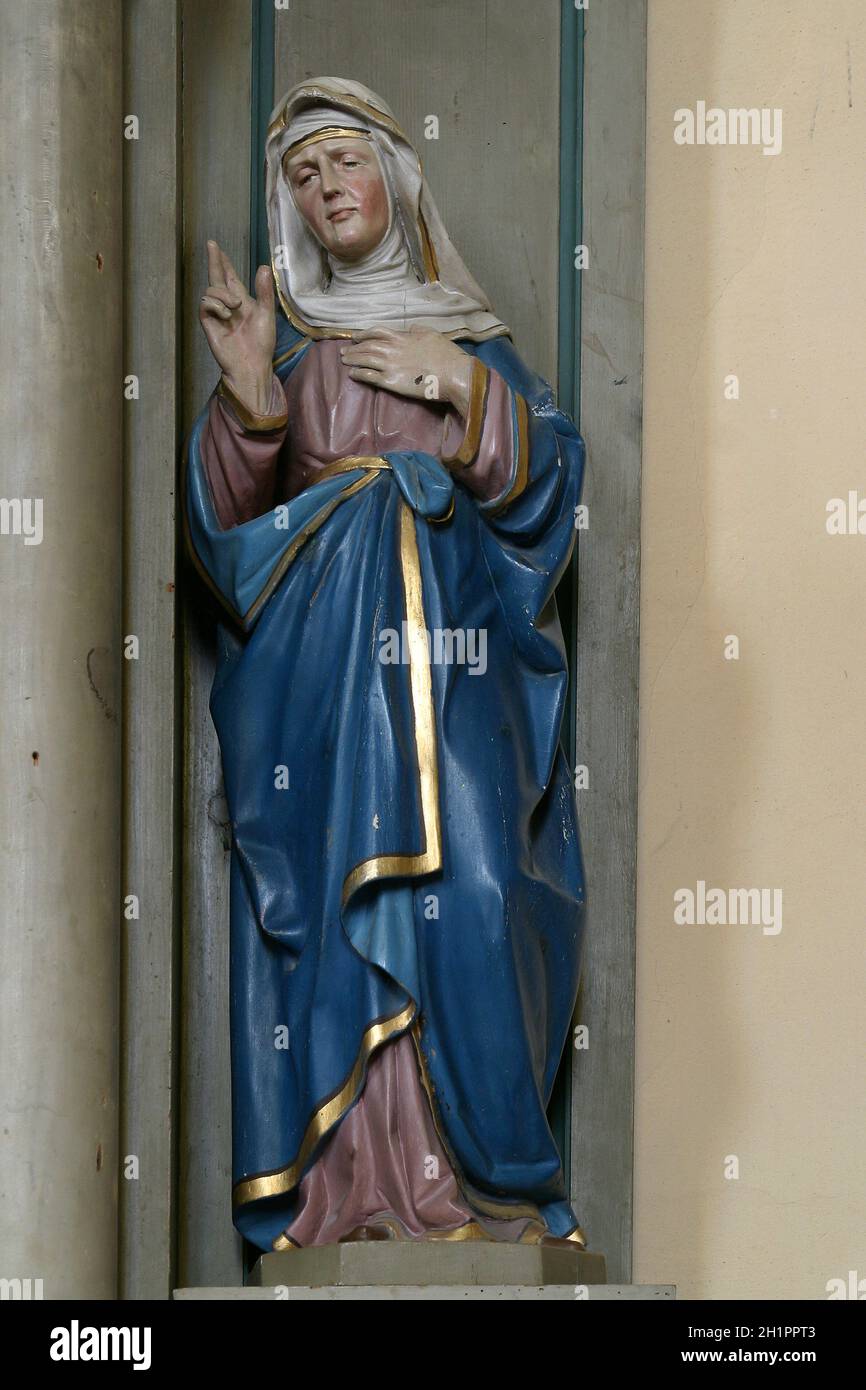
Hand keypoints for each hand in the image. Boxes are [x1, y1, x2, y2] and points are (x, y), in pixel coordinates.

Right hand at [199, 240, 275, 413]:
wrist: (251, 364)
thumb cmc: (261, 343)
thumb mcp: (267, 314)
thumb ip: (264, 292)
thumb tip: (263, 267)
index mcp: (242, 300)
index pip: (230, 277)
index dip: (223, 262)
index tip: (216, 248)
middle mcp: (227, 304)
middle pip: (216, 277)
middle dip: (214, 261)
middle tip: (211, 245)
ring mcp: (217, 314)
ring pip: (210, 290)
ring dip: (223, 294)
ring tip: (235, 307)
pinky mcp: (208, 323)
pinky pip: (205, 304)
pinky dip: (216, 305)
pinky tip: (226, 315)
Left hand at [340, 326, 473, 416]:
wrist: (452, 374)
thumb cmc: (446, 355)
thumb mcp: (433, 334)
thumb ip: (419, 330)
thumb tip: (411, 327)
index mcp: (402, 337)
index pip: (376, 332)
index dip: (363, 334)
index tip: (355, 337)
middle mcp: (392, 350)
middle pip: (367, 346)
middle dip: (353, 348)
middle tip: (344, 351)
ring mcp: (390, 366)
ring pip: (364, 360)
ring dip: (352, 359)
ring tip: (344, 361)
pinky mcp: (391, 382)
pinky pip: (369, 376)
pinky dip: (358, 374)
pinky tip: (352, 374)